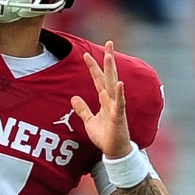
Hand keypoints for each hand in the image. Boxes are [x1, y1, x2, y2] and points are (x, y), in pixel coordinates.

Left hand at [71, 43, 131, 159]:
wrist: (114, 151)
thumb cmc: (105, 137)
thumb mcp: (89, 121)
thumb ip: (83, 109)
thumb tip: (73, 97)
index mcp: (105, 100)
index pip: (98, 79)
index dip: (93, 66)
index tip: (86, 53)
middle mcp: (111, 100)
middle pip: (109, 76)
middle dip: (108, 59)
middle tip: (109, 42)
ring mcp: (116, 107)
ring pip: (114, 85)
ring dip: (112, 71)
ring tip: (110, 56)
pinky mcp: (119, 117)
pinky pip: (119, 103)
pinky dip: (120, 93)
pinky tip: (121, 83)